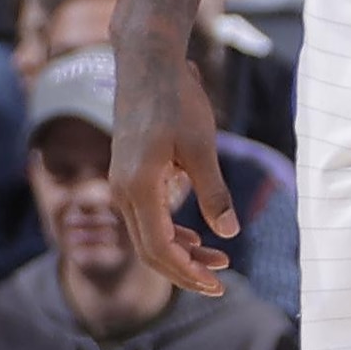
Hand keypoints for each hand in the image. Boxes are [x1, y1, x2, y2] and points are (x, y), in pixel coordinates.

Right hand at [108, 20, 241, 297]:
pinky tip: (194, 236)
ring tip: (217, 260)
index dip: (187, 271)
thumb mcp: (202, 147)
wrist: (146, 66)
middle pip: (149, 250)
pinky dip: (170, 232)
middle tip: (220, 282)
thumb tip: (228, 233)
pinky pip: (145, 217)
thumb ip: (214, 192)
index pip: (159, 248)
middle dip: (184, 270)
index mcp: (139, 188)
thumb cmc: (175, 102)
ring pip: (147, 235)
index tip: (217, 283)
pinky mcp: (129, 175)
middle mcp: (123, 191)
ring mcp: (123, 184)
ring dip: (180, 252)